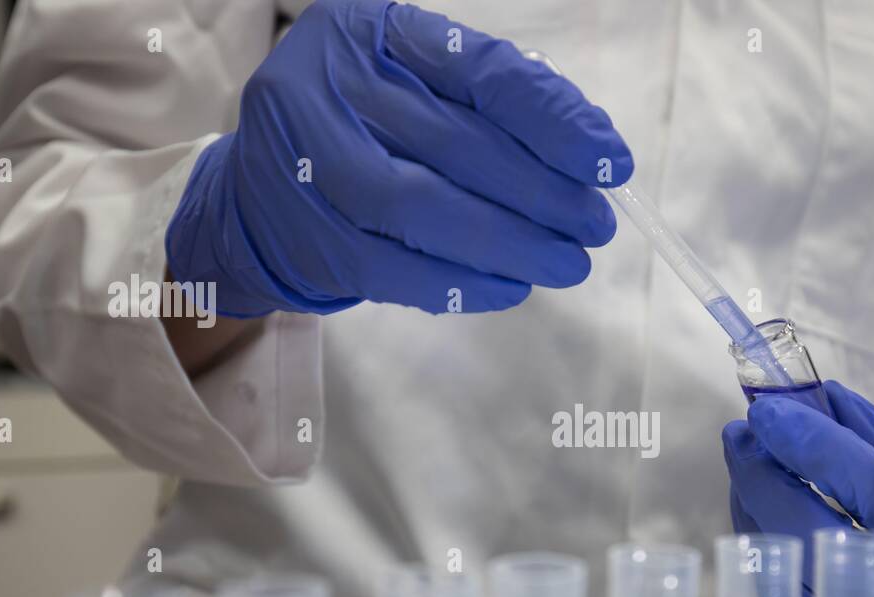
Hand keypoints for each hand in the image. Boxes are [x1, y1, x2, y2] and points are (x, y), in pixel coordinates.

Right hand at [166, 0, 632, 317]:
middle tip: (596, 226)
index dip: (555, 121)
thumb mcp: (419, 89)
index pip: (482, 73)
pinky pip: (395, 269)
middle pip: (458, 143)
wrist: (262, 194)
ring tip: (567, 264)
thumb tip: (593, 153)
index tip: (610, 163)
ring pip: (424, 208)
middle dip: (544, 193)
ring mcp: (306, 163)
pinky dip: (461, 284)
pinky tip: (510, 288)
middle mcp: (329, 85)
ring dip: (510, 244)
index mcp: (369, 30)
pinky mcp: (308, 236)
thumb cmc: (367, 132)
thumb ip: (494, 106)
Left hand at [721, 380, 873, 596]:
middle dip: (762, 470)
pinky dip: (759, 532)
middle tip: (746, 427)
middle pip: (805, 528)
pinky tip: (760, 502)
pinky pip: (764, 581)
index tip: (771, 409)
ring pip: (771, 556)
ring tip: (754, 455)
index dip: (818, 444)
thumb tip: (829, 396)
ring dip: (752, 497)